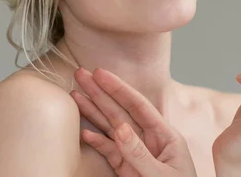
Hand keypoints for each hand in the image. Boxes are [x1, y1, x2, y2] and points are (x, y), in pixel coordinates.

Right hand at [71, 67, 196, 176]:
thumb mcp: (163, 176)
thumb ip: (140, 154)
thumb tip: (120, 128)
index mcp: (166, 136)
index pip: (138, 106)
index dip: (118, 88)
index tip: (100, 73)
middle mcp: (150, 141)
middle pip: (121, 112)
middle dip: (100, 93)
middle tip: (80, 74)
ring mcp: (137, 154)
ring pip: (111, 128)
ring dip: (93, 112)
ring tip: (75, 95)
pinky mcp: (127, 169)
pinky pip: (109, 152)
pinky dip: (96, 142)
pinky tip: (84, 131)